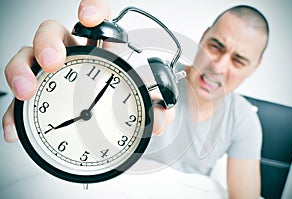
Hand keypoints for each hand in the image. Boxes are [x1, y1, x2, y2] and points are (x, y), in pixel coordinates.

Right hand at [2, 0, 174, 141]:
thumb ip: (155, 111)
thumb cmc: (121, 114)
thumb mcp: (142, 110)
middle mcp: (74, 58)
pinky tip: (16, 127)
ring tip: (26, 92)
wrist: (106, 135)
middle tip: (53, 62)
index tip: (90, 17)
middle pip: (53, 32)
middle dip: (48, 42)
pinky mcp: (38, 95)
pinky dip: (15, 112)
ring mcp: (52, 74)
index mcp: (102, 54)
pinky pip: (19, 99)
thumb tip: (161, 117)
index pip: (99, 23)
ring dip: (22, 71)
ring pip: (27, 57)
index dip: (93, 10)